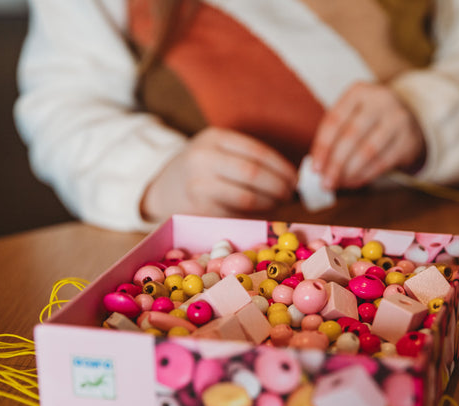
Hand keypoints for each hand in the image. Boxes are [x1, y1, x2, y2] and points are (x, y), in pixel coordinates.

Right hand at [142, 127, 296, 220]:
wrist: (164, 188)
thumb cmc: (203, 169)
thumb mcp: (219, 150)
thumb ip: (249, 159)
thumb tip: (292, 179)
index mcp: (214, 138)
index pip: (258, 152)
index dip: (282, 168)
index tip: (295, 179)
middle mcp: (203, 159)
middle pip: (253, 174)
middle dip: (278, 187)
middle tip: (289, 194)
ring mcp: (198, 186)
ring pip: (246, 198)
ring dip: (270, 203)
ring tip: (278, 203)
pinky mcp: (199, 210)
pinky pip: (236, 214)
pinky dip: (255, 215)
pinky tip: (261, 212)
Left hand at [310, 81, 425, 189]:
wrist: (408, 120)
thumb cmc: (369, 121)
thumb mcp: (352, 115)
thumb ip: (334, 136)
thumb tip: (318, 167)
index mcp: (359, 91)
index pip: (335, 120)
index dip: (322, 146)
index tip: (315, 168)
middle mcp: (381, 100)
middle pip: (351, 136)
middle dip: (335, 163)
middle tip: (325, 182)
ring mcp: (398, 119)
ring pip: (368, 151)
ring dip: (350, 172)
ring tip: (339, 184)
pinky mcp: (409, 139)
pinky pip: (383, 162)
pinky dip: (365, 175)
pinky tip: (354, 182)